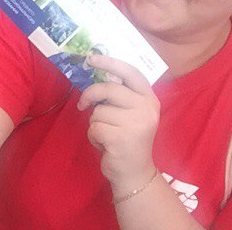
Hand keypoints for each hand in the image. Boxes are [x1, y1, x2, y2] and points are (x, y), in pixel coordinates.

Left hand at [77, 55, 159, 193]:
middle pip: (108, 89)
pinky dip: (94, 136)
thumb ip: (121, 94)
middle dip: (90, 95)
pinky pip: (94, 128)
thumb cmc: (129, 138)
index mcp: (149, 99)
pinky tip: (105, 145)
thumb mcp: (131, 112)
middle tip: (81, 104)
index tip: (91, 58)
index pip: (131, 72)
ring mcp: (136, 124)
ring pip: (98, 111)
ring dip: (95, 123)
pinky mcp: (121, 139)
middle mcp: (146, 109)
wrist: (135, 172)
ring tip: (108, 134)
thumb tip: (97, 72)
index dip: (110, 62)